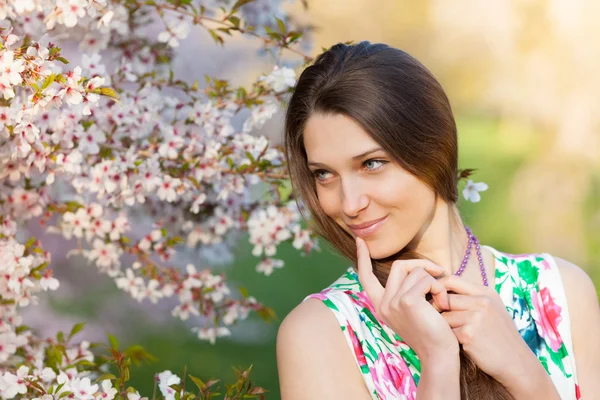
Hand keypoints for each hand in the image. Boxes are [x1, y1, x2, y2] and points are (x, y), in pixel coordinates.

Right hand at [356, 237, 458, 361]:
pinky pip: (426, 279)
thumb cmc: (433, 334)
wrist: (439, 355)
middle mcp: (383, 304)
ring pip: (416, 271)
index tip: (360, 241)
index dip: (363, 258)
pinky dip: (439, 288)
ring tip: (443, 300)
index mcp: (382, 306)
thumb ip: (407, 292)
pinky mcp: (407, 301)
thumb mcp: (414, 310)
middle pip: (398, 266)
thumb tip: (415, 268)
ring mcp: (393, 302)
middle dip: (421, 265)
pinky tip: (443, 304)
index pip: (366, 277)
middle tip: (440, 273)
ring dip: (435, 281)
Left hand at [438, 275, 539, 382]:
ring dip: (444, 327)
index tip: (433, 298)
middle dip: (438, 310)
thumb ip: (472, 297)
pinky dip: (450, 339)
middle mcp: (482, 302)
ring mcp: (476, 318)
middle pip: (445, 299)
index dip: (437, 288)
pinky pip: (447, 332)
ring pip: (444, 317)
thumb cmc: (500, 335)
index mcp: (486, 293)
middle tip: (438, 321)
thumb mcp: (492, 309)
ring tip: (454, 335)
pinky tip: (460, 344)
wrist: (516, 362)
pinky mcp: (469, 334)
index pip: (452, 280)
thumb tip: (441, 288)